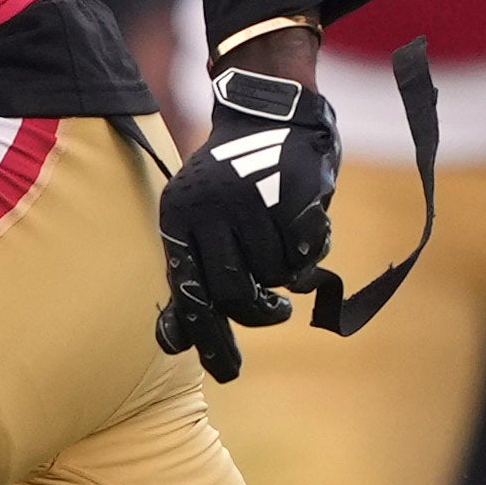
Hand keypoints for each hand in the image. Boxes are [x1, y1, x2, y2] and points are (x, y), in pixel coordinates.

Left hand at [154, 49, 342, 380]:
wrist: (266, 112)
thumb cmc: (228, 181)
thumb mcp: (195, 222)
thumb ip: (189, 278)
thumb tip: (175, 343)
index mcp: (179, 218)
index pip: (192, 293)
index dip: (211, 338)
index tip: (228, 372)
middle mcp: (209, 208)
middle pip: (235, 291)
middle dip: (258, 312)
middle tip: (274, 309)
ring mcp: (252, 198)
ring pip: (274, 273)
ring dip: (285, 273)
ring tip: (284, 250)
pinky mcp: (293, 189)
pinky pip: (306, 249)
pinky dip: (310, 250)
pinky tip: (305, 229)